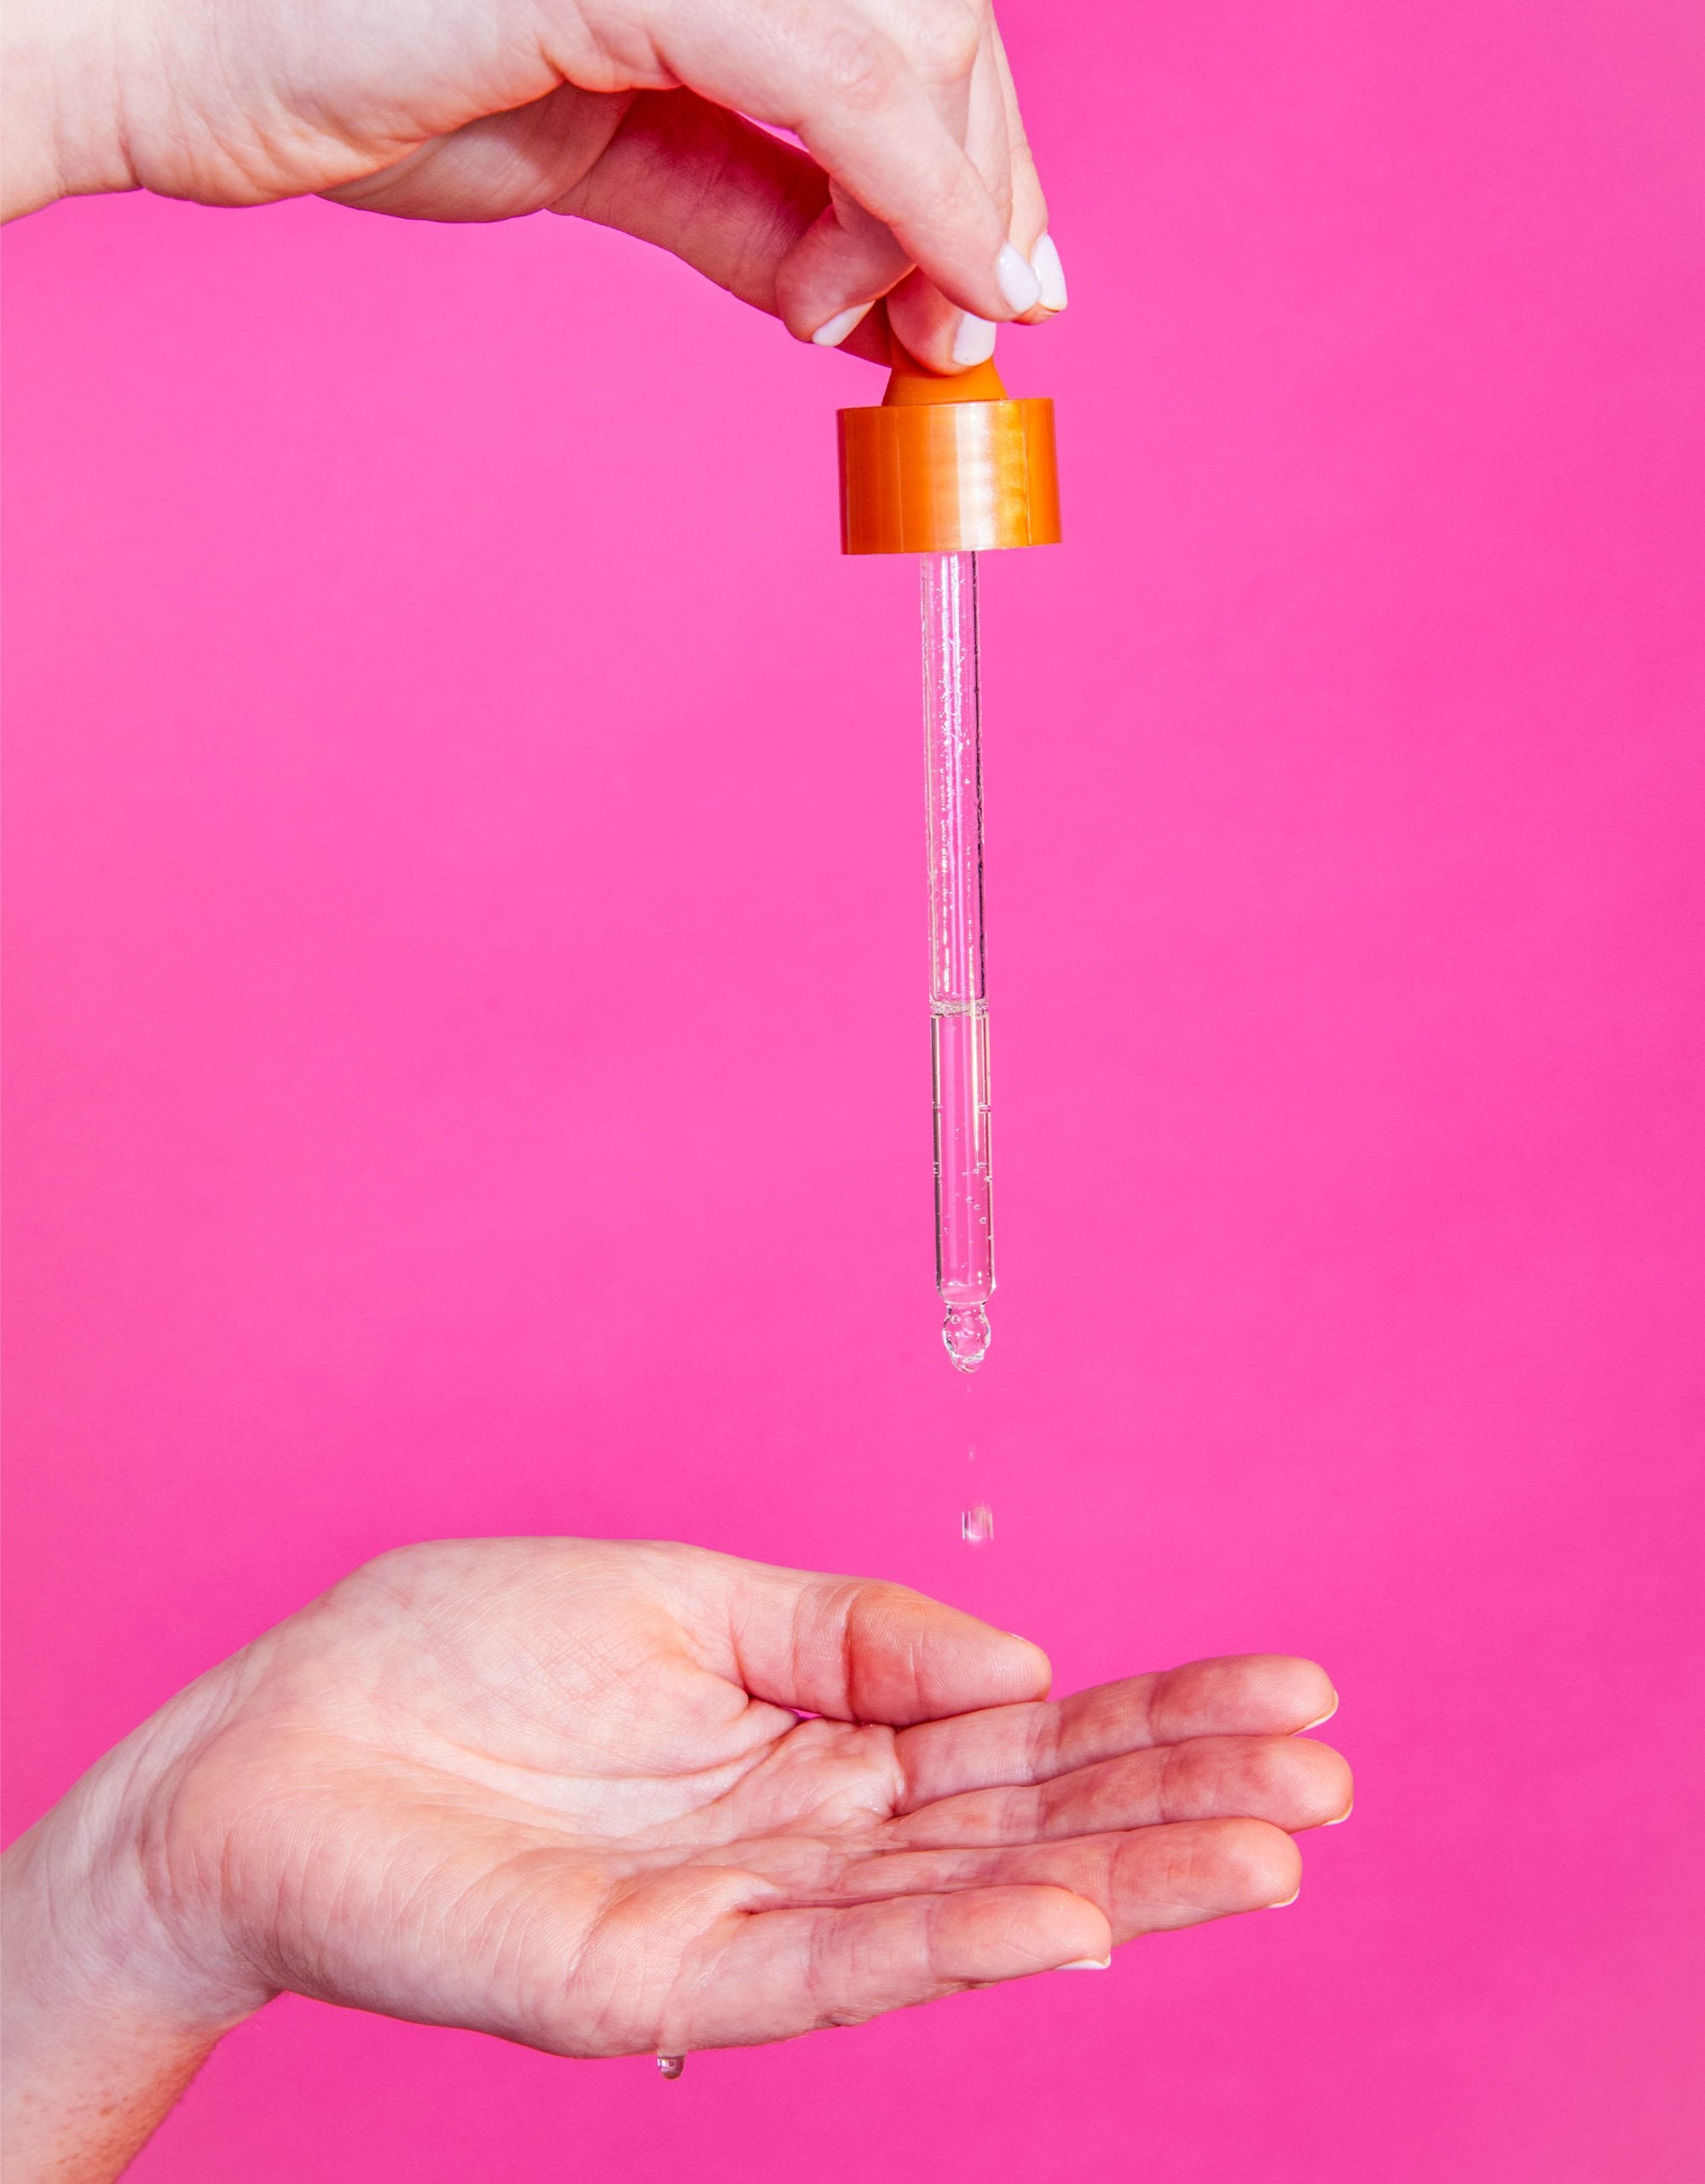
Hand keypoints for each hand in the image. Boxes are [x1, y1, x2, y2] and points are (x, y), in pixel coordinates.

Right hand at [1, 0, 1068, 371]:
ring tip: (901, 328)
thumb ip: (735, 204)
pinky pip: (840, 82)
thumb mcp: (594, 148)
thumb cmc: (350, 74)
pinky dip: (921, 195)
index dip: (976, 146)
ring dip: (947, 206)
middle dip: (984, 185)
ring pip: (916, 38)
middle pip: (937, 15)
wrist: (174, 53)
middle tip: (979, 328)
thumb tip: (860, 294)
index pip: (898, 15)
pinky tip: (951, 286)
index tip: (1006, 276)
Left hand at [3, 1539, 1348, 2176]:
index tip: (1285, 1693)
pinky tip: (1066, 1921)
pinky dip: (950, 1945)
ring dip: (1111, 1882)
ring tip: (1260, 1853)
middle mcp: (801, 1841)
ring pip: (956, 1906)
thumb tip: (1024, 1657)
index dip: (1152, 1719)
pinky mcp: (651, 1978)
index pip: (1016, 1738)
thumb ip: (848, 1634)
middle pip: (1020, 1826)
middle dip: (1175, 1804)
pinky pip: (823, 1965)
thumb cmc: (462, 1653)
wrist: (278, 1734)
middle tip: (1325, 1779)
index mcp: (813, 1745)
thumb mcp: (685, 1596)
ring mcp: (738, 1918)